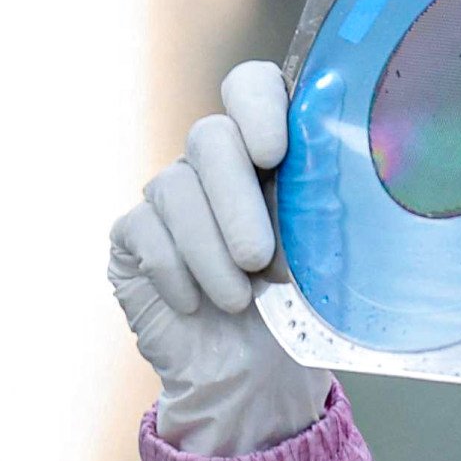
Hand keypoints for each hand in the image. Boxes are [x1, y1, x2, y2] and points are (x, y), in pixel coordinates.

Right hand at [108, 59, 332, 456]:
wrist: (253, 373)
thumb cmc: (296, 305)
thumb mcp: (322, 253)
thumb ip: (320, 209)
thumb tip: (328, 192)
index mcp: (266, 147)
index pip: (249, 88)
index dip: (256, 106)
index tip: (274, 152)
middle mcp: (213, 161)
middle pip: (208, 138)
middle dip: (235, 201)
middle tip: (259, 257)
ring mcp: (169, 194)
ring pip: (173, 189)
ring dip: (210, 252)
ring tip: (239, 300)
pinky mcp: (133, 234)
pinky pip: (144, 232)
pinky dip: (175, 272)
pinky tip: (197, 305)